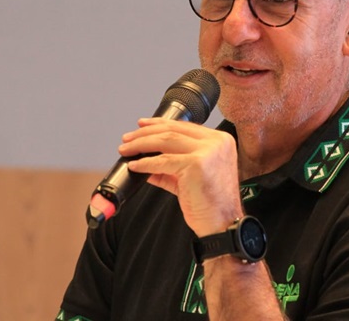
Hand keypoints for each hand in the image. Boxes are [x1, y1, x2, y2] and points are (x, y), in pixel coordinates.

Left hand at [118, 118, 242, 235]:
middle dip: (146, 133)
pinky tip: (135, 166)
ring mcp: (208, 151)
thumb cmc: (212, 204)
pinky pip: (163, 161)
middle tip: (127, 138)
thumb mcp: (191, 177)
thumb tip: (146, 160)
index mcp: (220, 141)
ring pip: (166, 140)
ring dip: (141, 144)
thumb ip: (171, 166)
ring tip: (126, 149)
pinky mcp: (197, 164)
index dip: (160, 124)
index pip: (184, 126)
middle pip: (173, 130)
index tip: (143, 126)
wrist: (222, 225)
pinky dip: (146, 163)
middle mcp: (216, 142)